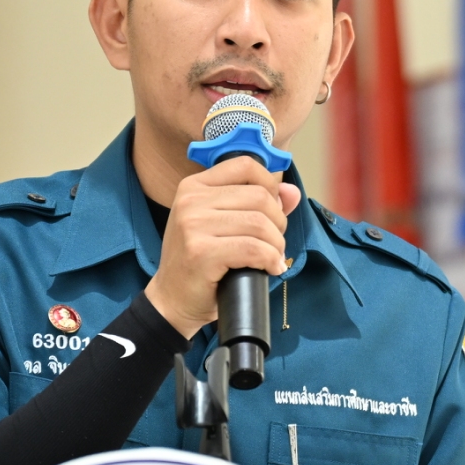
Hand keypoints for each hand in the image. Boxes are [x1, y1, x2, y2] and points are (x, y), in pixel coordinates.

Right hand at [144, 158, 301, 338]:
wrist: (171, 299)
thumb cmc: (200, 262)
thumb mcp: (223, 225)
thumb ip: (257, 204)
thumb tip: (292, 192)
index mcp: (195, 186)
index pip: (246, 165)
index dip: (271, 186)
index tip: (273, 210)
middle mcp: (191, 200)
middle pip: (259, 196)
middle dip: (278, 222)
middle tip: (274, 243)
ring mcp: (193, 225)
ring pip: (260, 223)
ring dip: (276, 244)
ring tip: (272, 257)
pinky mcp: (201, 252)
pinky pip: (253, 249)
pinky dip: (270, 260)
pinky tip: (270, 268)